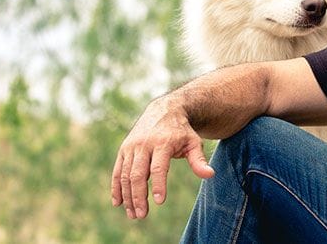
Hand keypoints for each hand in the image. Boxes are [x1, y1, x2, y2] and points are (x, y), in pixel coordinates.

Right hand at [111, 95, 214, 219]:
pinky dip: (116, 187)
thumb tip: (210, 175)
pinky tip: (118, 203)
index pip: (158, 167)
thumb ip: (199, 160)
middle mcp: (144, 144)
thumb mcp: (194, 142)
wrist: (164, 110)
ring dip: (127, 196)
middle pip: (138, 174)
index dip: (158, 184)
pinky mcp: (124, 149)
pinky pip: (117, 171)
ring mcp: (131, 146)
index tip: (159, 202)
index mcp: (163, 142)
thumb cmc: (182, 131)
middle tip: (141, 215)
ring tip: (133, 214)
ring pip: (126, 175)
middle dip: (138, 196)